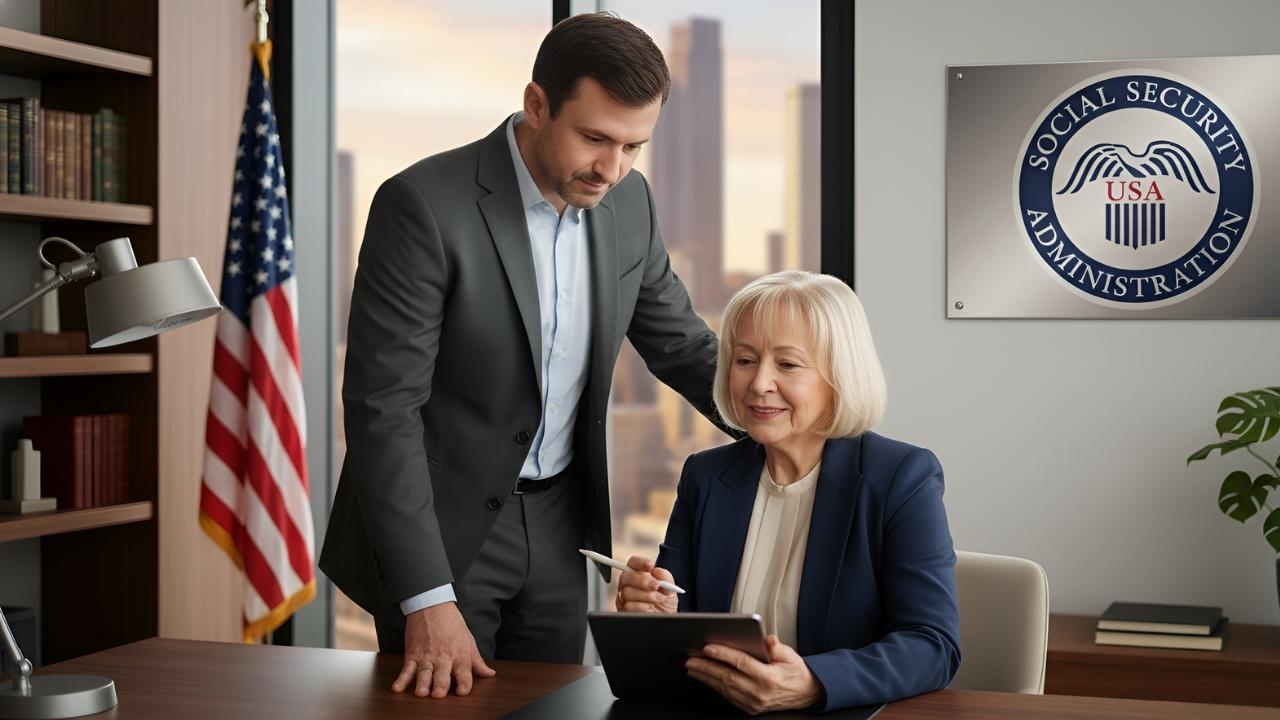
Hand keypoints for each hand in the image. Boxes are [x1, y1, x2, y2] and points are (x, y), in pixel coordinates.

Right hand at [390, 602, 495, 697]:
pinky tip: (397, 688)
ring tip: (421, 692)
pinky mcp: (412, 655)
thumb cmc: (452, 624)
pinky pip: (406, 670)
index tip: (462, 692)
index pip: (464, 674)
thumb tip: (490, 674)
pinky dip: (401, 680)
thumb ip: (477, 661)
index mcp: (460, 656)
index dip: (464, 684)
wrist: (432, 606)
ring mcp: (426, 657)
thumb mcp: (469, 641)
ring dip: (422, 683)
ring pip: (424, 674)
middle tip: (438, 694)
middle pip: (442, 676)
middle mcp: (443, 658)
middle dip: (440, 686)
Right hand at [616, 555, 677, 612]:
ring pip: (627, 592)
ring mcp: (624, 597)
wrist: (664, 618)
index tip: (650, 566)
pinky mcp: (623, 610)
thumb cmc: (665, 603)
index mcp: (639, 574)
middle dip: (643, 580)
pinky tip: (649, 608)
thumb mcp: (670, 589)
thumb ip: (665, 577)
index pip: (633, 562)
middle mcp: (629, 584)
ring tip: (657, 599)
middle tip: (656, 585)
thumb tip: (657, 571)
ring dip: (646, 596)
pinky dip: (642, 607)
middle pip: (626, 576)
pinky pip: (628, 606)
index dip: (640, 562)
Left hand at [685, 635, 823, 714]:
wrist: (805, 694)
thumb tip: (768, 639)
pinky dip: (714, 686)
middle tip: (691, 658)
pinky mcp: (749, 708)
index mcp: (770, 678)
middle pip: (727, 677)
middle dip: (706, 667)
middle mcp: (760, 692)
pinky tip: (706, 678)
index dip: (723, 654)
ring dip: (706, 677)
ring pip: (724, 688)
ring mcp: (753, 703)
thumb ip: (777, 648)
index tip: (708, 647)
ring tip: (693, 667)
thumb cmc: (796, 673)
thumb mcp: (791, 656)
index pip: (741, 663)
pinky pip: (727, 696)